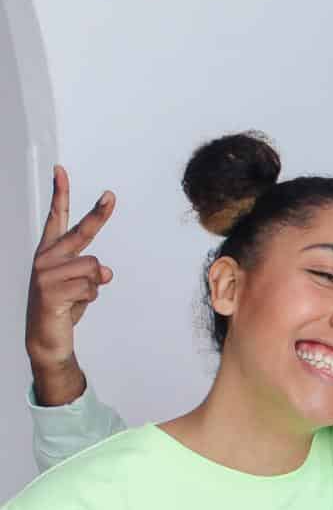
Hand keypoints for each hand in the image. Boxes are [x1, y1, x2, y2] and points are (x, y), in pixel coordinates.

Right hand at [26, 166, 114, 402]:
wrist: (47, 338)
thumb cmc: (65, 307)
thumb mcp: (83, 286)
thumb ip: (92, 272)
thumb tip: (105, 271)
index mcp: (50, 252)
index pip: (56, 218)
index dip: (60, 194)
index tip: (61, 170)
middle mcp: (44, 258)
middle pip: (80, 233)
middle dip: (98, 215)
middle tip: (111, 195)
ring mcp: (45, 274)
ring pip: (94, 268)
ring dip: (94, 286)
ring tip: (75, 298)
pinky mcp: (51, 291)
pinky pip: (91, 287)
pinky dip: (90, 299)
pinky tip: (72, 306)